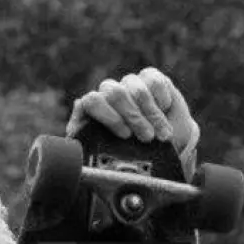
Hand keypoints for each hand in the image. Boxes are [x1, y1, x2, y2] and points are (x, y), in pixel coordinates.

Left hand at [66, 67, 199, 174]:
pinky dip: (162, 100)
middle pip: (115, 93)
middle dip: (133, 117)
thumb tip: (79, 104)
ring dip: (152, 116)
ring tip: (162, 136)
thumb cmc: (132, 163)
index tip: (125, 136)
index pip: (91, 101)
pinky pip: (154, 81)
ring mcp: (128, 86)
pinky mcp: (149, 79)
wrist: (165, 156)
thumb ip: (87, 141)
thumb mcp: (108, 163)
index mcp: (91, 114)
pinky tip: (165, 113)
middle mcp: (107, 96)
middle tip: (147, 138)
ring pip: (136, 89)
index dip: (108, 116)